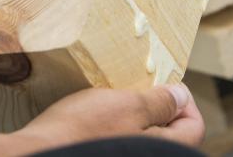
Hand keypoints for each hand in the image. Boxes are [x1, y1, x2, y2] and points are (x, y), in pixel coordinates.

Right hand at [19, 83, 204, 148]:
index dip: (183, 100)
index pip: (194, 126)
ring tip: (113, 101)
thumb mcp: (126, 105)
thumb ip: (159, 102)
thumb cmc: (82, 131)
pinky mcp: (104, 156)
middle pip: (170, 134)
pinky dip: (116, 130)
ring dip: (133, 119)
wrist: (39, 155)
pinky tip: (96, 119)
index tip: (164, 83)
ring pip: (143, 138)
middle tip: (136, 88)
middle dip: (156, 108)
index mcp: (163, 152)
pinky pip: (121, 144)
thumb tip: (181, 95)